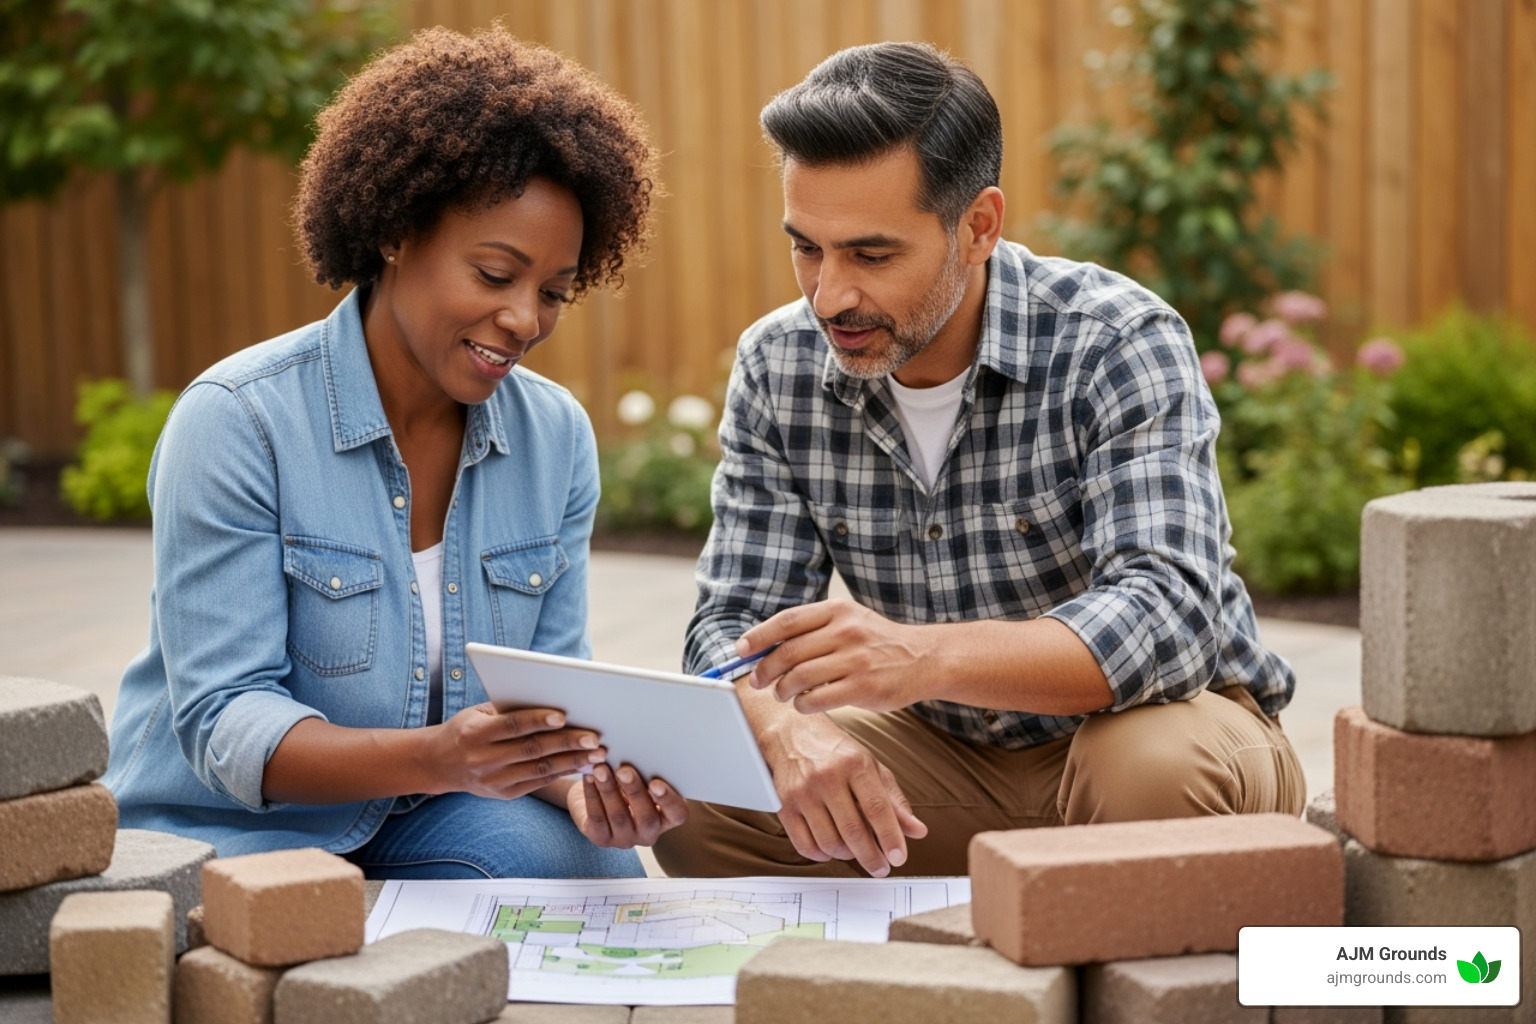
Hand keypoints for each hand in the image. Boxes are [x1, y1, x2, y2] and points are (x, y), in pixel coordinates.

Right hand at [428, 704, 607, 799]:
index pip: (512, 726)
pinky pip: (538, 782)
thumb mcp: (478, 714)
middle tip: (594, 738)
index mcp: (475, 733)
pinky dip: (562, 773)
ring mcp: (494, 780)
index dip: (537, 720)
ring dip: (572, 762)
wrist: (438, 764)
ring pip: (539, 769)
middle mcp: (483, 759)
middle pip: (532, 749)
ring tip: (597, 754)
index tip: (563, 715)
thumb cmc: (466, 729)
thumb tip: (550, 700)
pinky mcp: (504, 793)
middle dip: (566, 743)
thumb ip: (508, 709)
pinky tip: (582, 766)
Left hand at [567, 763, 688, 847]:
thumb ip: (646, 771)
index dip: (668, 800)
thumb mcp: (641, 776)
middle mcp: (649, 832)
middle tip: (624, 771)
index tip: (656, 783)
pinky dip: (592, 795)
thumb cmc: (628, 780)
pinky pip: (597, 818)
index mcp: (667, 816)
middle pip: (647, 818)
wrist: (599, 793)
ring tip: (600, 769)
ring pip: (618, 816)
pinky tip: (588, 778)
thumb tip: (640, 753)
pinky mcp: (601, 838)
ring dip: (609, 790)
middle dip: (635, 792)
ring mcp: (625, 839)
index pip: (677, 814)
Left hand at [741, 599, 931, 713]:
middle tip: (757, 681)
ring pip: (800, 677)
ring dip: (782, 690)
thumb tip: (766, 646)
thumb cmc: (877, 642)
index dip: (759, 637)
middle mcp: (846, 631)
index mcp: (838, 610)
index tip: (741, 650)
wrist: (924, 659)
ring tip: (781, 694)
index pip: (787, 621)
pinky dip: (802, 705)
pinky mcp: (863, 687)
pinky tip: (803, 704)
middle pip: (788, 652)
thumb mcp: (849, 621)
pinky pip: (818, 699)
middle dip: (765, 670)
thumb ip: (814, 629)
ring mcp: (856, 659)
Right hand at [762, 712, 925, 876]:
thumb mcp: (871, 767)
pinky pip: (805, 845)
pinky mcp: (783, 805)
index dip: (890, 837)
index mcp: (854, 764)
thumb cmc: (836, 752)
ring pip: (829, 842)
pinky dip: (822, 855)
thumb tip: (917, 831)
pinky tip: (832, 849)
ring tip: (855, 851)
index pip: (877, 808)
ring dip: (847, 855)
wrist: (792, 733)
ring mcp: (802, 792)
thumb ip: (894, 801)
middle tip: (881, 868)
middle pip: (853, 831)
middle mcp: (827, 777)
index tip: (899, 858)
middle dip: (871, 857)